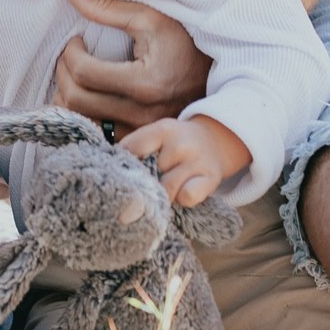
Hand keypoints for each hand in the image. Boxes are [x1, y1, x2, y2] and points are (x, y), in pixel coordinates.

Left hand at [53, 0, 211, 130]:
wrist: (216, 75)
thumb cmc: (183, 41)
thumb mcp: (150, 18)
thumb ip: (107, 7)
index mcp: (146, 82)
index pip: (84, 72)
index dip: (70, 53)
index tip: (76, 40)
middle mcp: (143, 113)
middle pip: (77, 99)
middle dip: (63, 73)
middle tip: (70, 55)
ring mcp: (140, 130)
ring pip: (80, 119)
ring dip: (66, 94)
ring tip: (75, 73)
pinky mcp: (137, 138)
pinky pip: (94, 133)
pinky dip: (80, 113)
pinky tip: (85, 93)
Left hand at [120, 115, 246, 206]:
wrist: (217, 140)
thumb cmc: (174, 144)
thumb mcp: (156, 136)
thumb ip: (135, 150)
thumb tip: (111, 171)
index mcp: (162, 130)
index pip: (132, 149)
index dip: (123, 165)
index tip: (119, 173)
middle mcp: (180, 144)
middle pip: (149, 174)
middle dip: (144, 183)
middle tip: (145, 185)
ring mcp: (197, 161)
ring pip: (167, 190)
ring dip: (162, 195)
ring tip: (163, 189)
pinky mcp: (211, 178)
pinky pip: (187, 197)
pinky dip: (181, 200)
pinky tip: (180, 194)